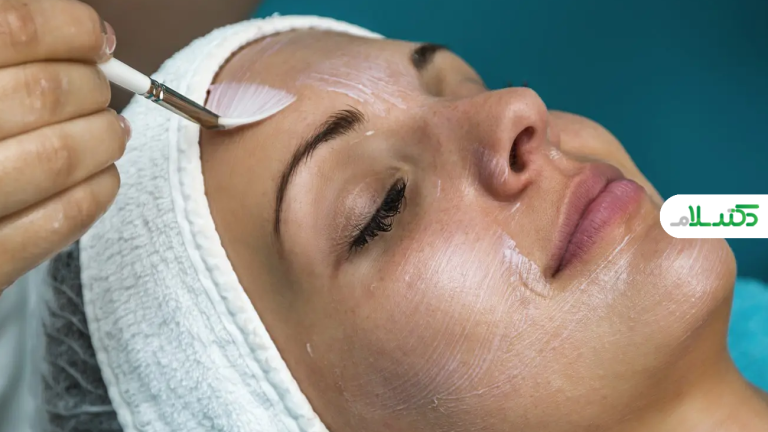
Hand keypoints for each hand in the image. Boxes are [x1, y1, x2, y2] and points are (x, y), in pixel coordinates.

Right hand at [0, 0, 129, 291]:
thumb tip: (79, 36)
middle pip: (43, 94)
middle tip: (100, 90)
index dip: (69, 29)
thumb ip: (1, 47)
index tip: (95, 38)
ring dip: (103, 138)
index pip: (13, 31)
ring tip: (111, 132)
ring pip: (59, 156)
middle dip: (91, 87)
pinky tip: (101, 177)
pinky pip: (57, 223)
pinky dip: (95, 192)